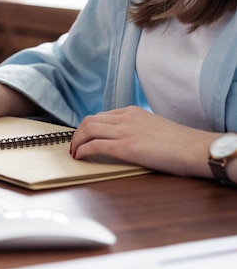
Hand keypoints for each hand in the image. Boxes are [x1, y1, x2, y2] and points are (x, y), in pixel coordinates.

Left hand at [70, 106, 217, 177]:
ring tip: (74, 152)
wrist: (195, 148)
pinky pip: (94, 145)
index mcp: (132, 111)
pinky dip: (82, 150)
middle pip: (89, 120)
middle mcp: (125, 118)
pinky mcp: (125, 147)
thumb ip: (137, 129)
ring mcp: (124, 131)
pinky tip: (80, 157)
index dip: (88, 127)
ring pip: (88, 130)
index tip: (83, 136)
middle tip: (74, 145)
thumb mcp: (154, 127)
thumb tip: (126, 141)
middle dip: (77, 133)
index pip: (101, 115)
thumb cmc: (180, 143)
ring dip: (76, 142)